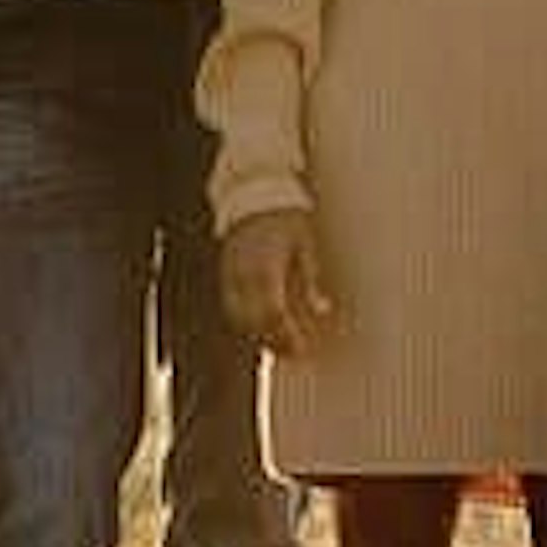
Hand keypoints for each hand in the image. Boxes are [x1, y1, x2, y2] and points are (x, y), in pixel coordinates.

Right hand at [222, 207, 338, 360]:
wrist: (255, 194)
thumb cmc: (286, 217)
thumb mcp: (306, 246)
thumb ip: (311, 281)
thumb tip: (321, 310)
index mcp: (266, 267)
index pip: (273, 313)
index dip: (286, 334)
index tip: (301, 347)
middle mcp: (244, 275)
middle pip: (254, 321)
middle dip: (274, 340)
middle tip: (295, 352)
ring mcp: (230, 275)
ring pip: (239, 318)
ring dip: (258, 335)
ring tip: (280, 343)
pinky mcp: (224, 273)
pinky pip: (231, 307)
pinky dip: (245, 322)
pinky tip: (262, 326)